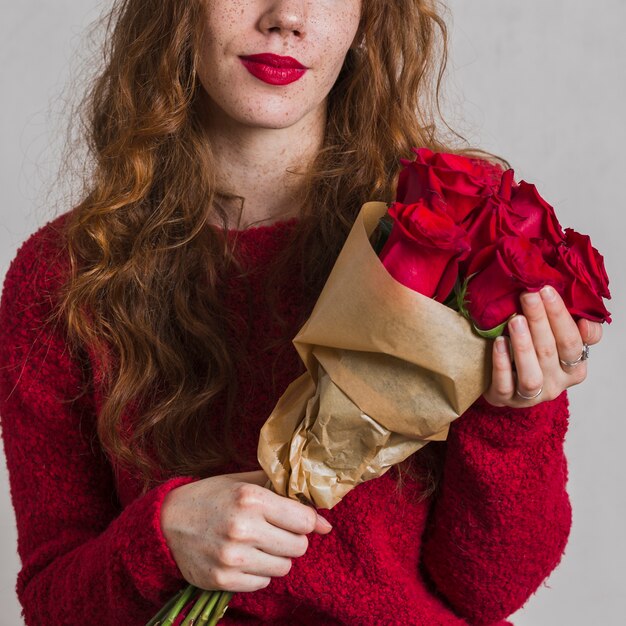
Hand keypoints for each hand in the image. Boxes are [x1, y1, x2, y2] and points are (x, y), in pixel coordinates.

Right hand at [160, 470, 331, 591]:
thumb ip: (284, 493)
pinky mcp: (223, 580)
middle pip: (298, 546)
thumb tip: (324, 519)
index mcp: (251, 498)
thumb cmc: (212, 497)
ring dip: (277, 556)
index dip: (306, 520)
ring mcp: (233, 557)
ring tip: (258, 543)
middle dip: (292, 539)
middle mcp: (243, 528)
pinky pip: (263, 583)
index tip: (298, 520)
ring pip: (283, 567)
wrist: (165, 522)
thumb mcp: (244, 482)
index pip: (304, 520)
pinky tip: (245, 556)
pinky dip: (259, 572)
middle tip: (276, 530)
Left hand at [483, 285, 602, 406]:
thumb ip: (574, 326)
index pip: (574, 341)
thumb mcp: (558, 340)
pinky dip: (502, 363)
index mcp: (574, 368)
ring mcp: (531, 395)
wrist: (508, 384)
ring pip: (531, 375)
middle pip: (551, 352)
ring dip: (524, 346)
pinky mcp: (505, 399)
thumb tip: (585, 319)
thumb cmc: (535, 354)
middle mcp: (556, 384)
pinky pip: (505, 385)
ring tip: (515, 320)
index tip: (547, 290)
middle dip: (540, 320)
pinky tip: (498, 342)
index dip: (561, 315)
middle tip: (528, 295)